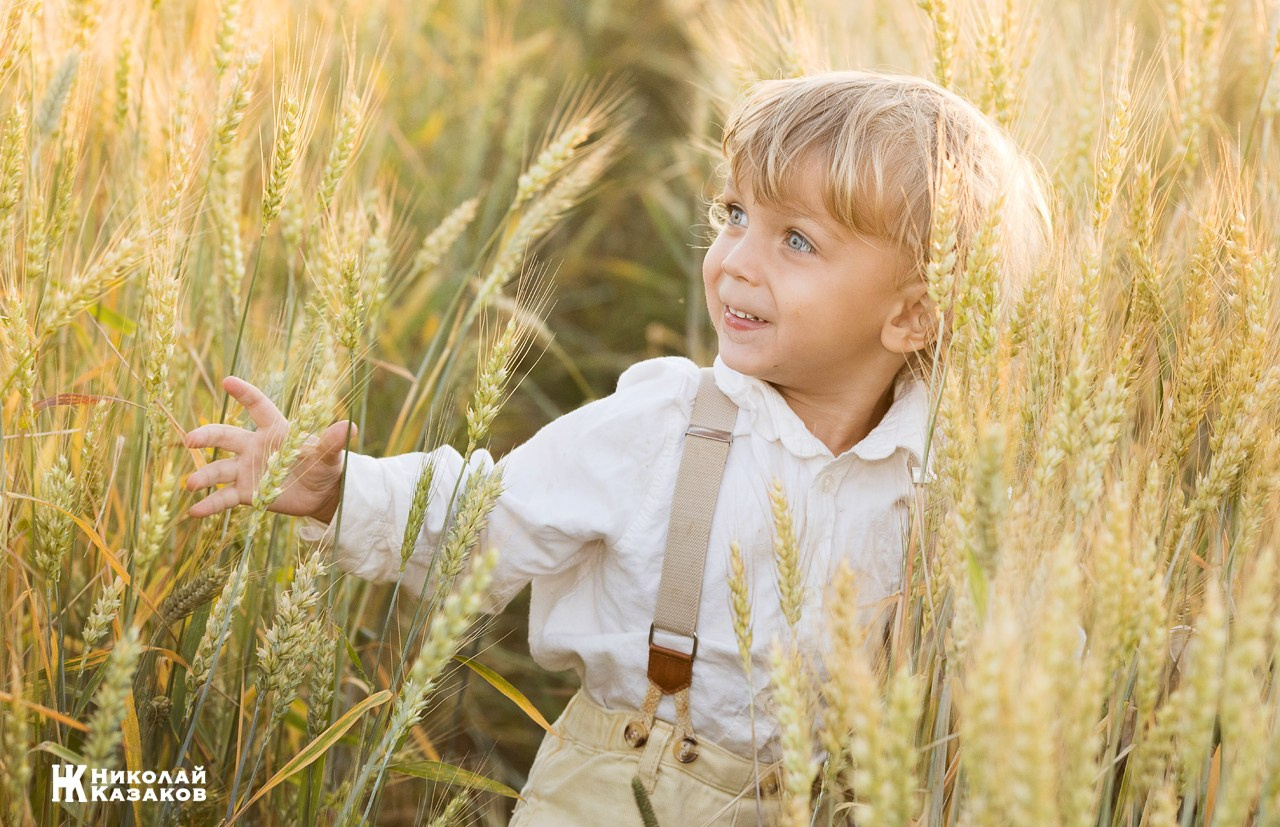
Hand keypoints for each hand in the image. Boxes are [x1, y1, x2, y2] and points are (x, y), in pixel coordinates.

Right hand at [182, 376, 357, 522]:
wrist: (321, 494)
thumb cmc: (324, 466)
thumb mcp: (330, 455)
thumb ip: (333, 442)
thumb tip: (349, 427)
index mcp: (276, 430)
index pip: (258, 407)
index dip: (245, 394)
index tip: (228, 381)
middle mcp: (255, 447)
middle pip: (226, 436)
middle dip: (207, 436)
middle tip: (191, 440)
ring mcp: (247, 470)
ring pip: (220, 468)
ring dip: (204, 475)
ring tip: (190, 484)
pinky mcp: (246, 493)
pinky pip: (224, 497)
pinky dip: (210, 504)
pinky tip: (194, 512)